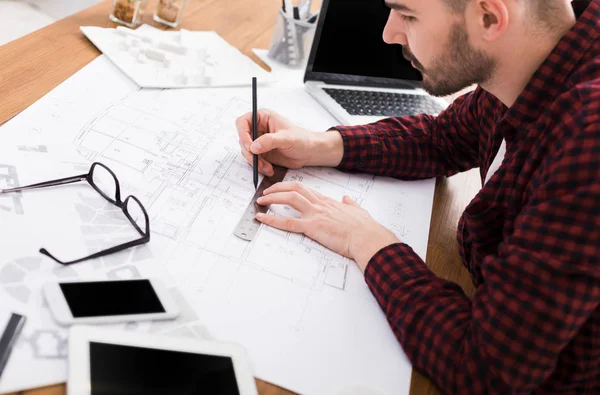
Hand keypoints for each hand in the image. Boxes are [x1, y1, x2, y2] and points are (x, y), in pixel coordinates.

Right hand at [235, 109, 342, 175]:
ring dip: (254, 161)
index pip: (243, 122)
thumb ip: (269, 141)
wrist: (309, 152)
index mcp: (263, 117)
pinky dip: (259, 166)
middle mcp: (258, 128)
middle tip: (257, 161)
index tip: (249, 146)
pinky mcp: (261, 153)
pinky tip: (269, 169)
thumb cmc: (302, 139)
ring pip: (247, 152)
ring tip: (266, 167)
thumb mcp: (286, 138)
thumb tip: (253, 146)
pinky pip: (253, 160)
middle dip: (249, 152)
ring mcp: (259, 141)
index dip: (242, 134)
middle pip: (243, 139)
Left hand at [255, 182, 400, 271]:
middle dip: (277, 188)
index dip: (290, 187)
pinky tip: (261, 218)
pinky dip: (272, 219)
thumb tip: (346, 199)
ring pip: (289, 199)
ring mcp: (315, 215)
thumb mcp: (357, 210)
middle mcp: (319, 205)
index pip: (305, 189)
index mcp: (328, 201)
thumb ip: (350, 203)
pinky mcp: (313, 228)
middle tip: (265, 191)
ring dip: (272, 198)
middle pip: (294, 189)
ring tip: (261, 200)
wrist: (367, 237)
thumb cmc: (365, 228)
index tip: (281, 188)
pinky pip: (288, 222)